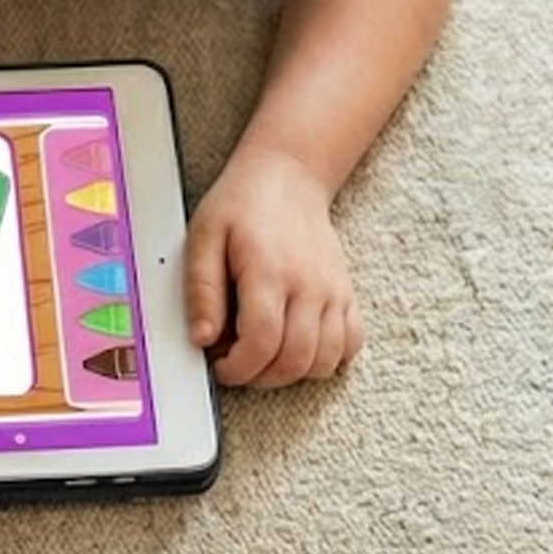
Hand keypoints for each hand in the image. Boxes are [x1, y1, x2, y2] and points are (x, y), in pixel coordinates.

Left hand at [183, 155, 361, 387]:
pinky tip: (299, 347)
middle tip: (238, 363)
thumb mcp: (203, 236)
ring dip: (291, 373)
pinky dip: (327, 359)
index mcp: (268, 270)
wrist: (288, 176)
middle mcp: (309, 284)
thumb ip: (201, 289)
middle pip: (295, 359)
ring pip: (325, 360)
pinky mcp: (347, 293)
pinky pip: (351, 344)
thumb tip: (202, 338)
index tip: (221, 366)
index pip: (262, 342)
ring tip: (264, 355)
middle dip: (260, 377)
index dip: (239, 367)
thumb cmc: (242, 205)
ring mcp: (334, 291)